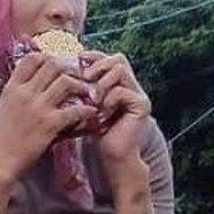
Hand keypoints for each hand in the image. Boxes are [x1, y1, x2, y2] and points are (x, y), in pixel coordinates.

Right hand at [0, 53, 98, 181]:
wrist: (0, 160)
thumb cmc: (4, 137)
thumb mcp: (6, 107)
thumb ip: (19, 92)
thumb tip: (34, 81)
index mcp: (13, 87)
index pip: (32, 58)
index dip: (49, 57)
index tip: (59, 65)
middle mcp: (25, 93)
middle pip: (53, 65)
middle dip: (69, 69)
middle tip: (79, 77)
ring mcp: (38, 108)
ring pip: (66, 82)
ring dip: (81, 86)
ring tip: (87, 93)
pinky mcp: (49, 124)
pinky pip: (75, 110)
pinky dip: (87, 110)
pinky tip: (91, 112)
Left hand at [82, 50, 150, 182]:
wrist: (111, 157)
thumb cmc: (97, 133)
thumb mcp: (87, 105)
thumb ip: (86, 86)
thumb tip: (71, 66)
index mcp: (120, 84)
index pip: (111, 59)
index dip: (95, 56)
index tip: (79, 59)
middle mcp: (132, 87)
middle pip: (119, 59)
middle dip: (99, 65)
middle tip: (85, 76)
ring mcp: (139, 95)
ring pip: (121, 71)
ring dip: (103, 82)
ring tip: (93, 97)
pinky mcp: (142, 106)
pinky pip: (123, 90)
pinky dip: (109, 98)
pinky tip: (102, 110)